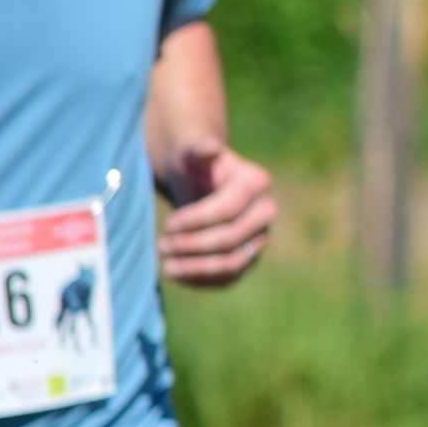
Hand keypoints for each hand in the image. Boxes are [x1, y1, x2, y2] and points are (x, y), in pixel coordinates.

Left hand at [158, 138, 276, 287]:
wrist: (202, 182)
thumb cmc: (193, 165)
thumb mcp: (191, 153)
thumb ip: (198, 149)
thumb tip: (211, 146)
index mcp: (257, 182)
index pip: (229, 209)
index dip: (198, 220)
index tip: (168, 225)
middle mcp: (266, 211)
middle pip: (232, 238)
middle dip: (194, 245)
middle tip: (161, 246)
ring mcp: (260, 236)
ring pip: (234, 262)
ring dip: (198, 269)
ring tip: (167, 267)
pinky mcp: (249, 256)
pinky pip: (230, 277)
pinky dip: (203, 280)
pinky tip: (178, 275)